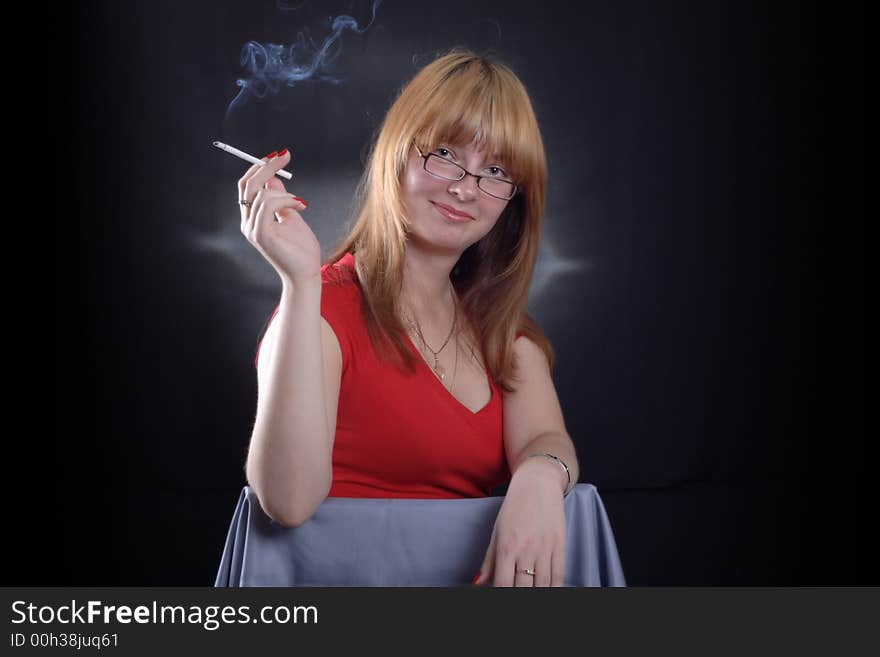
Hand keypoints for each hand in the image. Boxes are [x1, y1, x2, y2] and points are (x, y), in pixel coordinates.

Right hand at [238, 149, 321, 287]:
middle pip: (248, 184)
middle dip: (266, 166)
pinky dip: (286, 200)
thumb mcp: (291, 216)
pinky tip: (301, 206)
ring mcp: (252, 229)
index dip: (259, 167)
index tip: (279, 156)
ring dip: (285, 193)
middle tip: (286, 155)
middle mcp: (248, 222)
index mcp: (253, 217)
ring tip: (301, 203)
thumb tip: (274, 178)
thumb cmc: (301, 250)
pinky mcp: (261, 236)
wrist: (306, 273)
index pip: (247, 185)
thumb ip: (280, 198)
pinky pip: (267, 206)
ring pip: (261, 194)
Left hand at [472, 461, 566, 586]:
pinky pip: (559, 574)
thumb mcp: (497, 531)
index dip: (501, 597)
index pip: (502, 584)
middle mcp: (526, 549)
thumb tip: (478, 583)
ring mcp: (545, 548)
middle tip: (517, 598)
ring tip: (532, 597)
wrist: (538, 483)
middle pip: (524, 588)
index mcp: (506, 546)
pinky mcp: (560, 545)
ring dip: (538, 595)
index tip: (501, 599)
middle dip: (520, 596)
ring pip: (543, 585)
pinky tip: (549, 591)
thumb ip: (489, 560)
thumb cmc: (514, 507)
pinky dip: (555, 587)